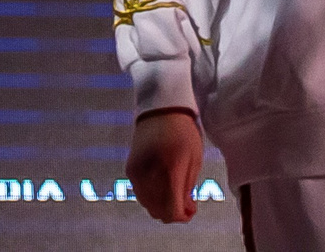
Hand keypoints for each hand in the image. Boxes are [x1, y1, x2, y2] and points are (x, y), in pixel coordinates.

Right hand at [125, 107, 203, 223]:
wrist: (160, 108)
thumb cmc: (183, 132)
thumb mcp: (194, 158)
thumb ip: (189, 188)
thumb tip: (186, 211)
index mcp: (170, 170)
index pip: (172, 210)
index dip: (183, 217)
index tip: (191, 210)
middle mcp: (150, 174)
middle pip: (158, 212)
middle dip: (173, 212)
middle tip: (185, 202)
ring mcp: (137, 172)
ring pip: (148, 205)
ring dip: (162, 205)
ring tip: (174, 193)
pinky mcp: (130, 169)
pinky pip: (140, 194)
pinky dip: (151, 196)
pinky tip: (161, 185)